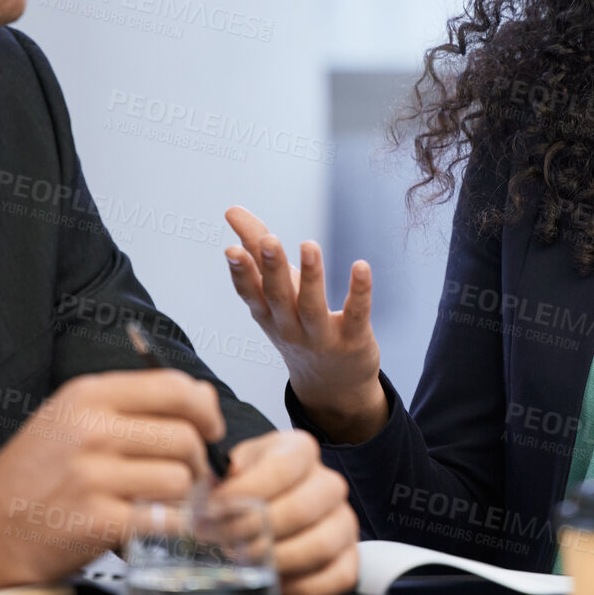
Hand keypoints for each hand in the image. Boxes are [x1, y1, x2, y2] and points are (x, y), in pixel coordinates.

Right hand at [0, 370, 224, 590]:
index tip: (210, 429)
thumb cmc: (36, 472)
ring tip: (163, 500)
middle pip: (185, 437)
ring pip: (180, 478)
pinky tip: (158, 524)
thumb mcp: (73, 416)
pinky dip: (172, 525)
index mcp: (89, 396)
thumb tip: (204, 400)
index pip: (175, 388)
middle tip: (186, 476)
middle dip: (197, 460)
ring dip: (183, 496)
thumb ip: (134, 404)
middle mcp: (90, 430)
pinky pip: (163, 518)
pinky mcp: (94, 521)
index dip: (205, 410)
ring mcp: (91, 477)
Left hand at [216, 430, 359, 594]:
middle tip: (225, 539)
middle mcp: (329, 483)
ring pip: (322, 544)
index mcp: (300, 451)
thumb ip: (224, 474)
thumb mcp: (233, 471)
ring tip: (247, 560)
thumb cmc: (250, 490)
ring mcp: (344, 520)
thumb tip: (220, 484)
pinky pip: (336, 576)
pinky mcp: (349, 556)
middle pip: (302, 508)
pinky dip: (302, 586)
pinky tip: (275, 581)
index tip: (215, 508)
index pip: (282, 467)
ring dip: (277, 559)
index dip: (246, 490)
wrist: (272, 513)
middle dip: (255, 530)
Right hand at [225, 206, 387, 442]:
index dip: (241, 274)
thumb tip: (231, 209)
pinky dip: (359, 291)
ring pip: (312, 307)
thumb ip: (256, 248)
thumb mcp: (275, 291)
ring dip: (311, 276)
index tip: (231, 250)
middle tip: (270, 240)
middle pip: (278, 297)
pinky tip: (361, 266)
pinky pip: (355, 314)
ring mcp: (321, 337)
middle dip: (272, 269)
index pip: (251, 293)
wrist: (332, 385)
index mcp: (268, 314)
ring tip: (309, 245)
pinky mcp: (353, 340)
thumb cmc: (298, 324)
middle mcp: (289, 328)